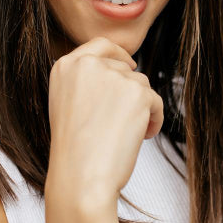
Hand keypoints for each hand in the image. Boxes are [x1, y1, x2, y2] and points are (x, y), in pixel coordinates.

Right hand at [47, 37, 163, 206]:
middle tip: (122, 123)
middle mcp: (88, 64)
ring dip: (141, 108)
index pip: (100, 45)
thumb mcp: (68, 104)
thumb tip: (123, 71)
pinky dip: (154, 120)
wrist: (81, 177)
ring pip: (142, 85)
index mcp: (65, 66)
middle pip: (124, 69)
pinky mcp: (138, 92)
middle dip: (129, 94)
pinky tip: (141, 138)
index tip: (129, 64)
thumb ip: (88, 82)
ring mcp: (114, 76)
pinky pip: (156, 101)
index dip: (118, 54)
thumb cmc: (75, 152)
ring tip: (126, 135)